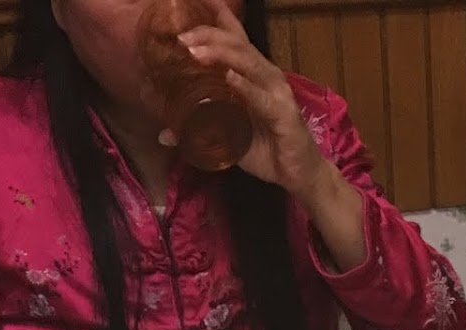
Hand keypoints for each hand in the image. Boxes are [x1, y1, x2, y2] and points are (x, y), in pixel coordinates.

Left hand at [171, 0, 325, 199]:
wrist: (299, 175)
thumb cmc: (266, 152)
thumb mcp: (228, 139)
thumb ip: (200, 131)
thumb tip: (166, 134)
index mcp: (253, 75)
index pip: (235, 37)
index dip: (218, 15)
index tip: (195, 1)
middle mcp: (265, 76)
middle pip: (236, 45)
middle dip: (207, 36)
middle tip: (181, 37)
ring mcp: (276, 92)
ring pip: (247, 63)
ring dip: (220, 54)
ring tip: (195, 52)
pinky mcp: (283, 114)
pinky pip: (260, 97)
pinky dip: (244, 87)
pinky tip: (229, 78)